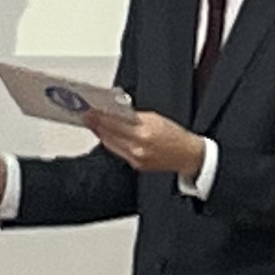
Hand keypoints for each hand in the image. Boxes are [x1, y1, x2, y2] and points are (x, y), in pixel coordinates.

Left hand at [79, 103, 210, 182]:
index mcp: (144, 130)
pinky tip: (106, 136)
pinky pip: (117, 151)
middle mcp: (138, 145)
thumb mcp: (156, 118)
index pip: (115, 122)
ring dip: (100, 133)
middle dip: (96, 123)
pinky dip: (110, 142)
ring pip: (110, 143)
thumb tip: (116, 113)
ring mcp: (136, 157)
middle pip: (109, 133)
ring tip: (93, 124)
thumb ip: (135, 116)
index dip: (100, 116)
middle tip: (86, 115)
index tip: (90, 110)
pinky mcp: (136, 165)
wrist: (188, 155)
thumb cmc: (175, 135)